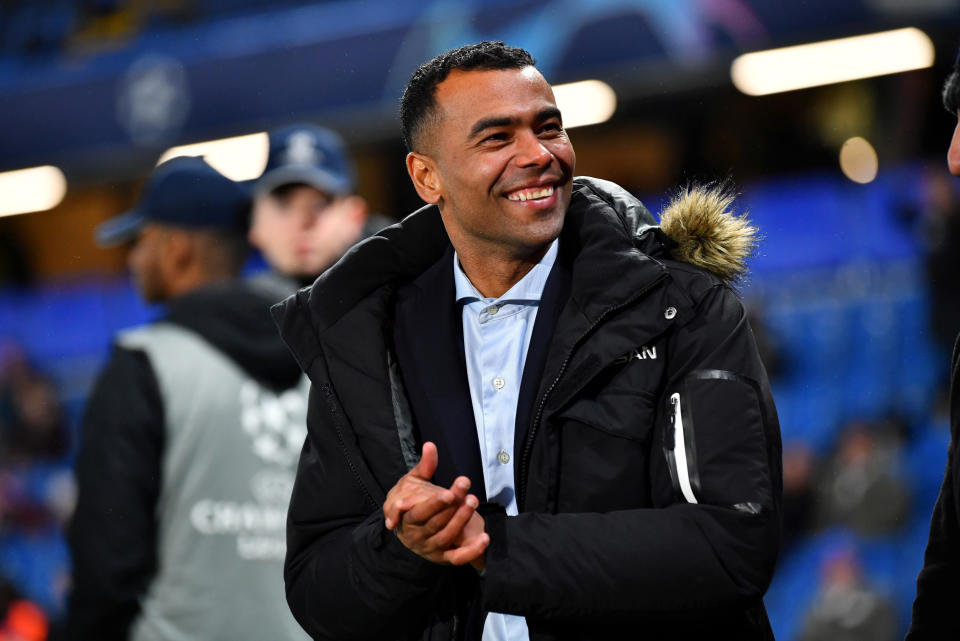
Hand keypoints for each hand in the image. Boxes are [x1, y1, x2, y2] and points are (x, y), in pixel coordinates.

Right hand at [383, 442, 488, 564]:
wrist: (409, 532)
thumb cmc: (412, 502)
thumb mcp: (414, 482)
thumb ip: (424, 466)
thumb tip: (430, 445)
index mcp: (407, 518)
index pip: (419, 512)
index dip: (434, 504)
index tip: (449, 493)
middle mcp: (417, 535)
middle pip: (436, 521)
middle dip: (452, 505)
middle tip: (466, 487)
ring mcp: (431, 548)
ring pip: (446, 535)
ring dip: (461, 519)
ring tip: (473, 501)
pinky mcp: (444, 558)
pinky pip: (458, 558)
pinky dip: (472, 551)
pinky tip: (486, 538)